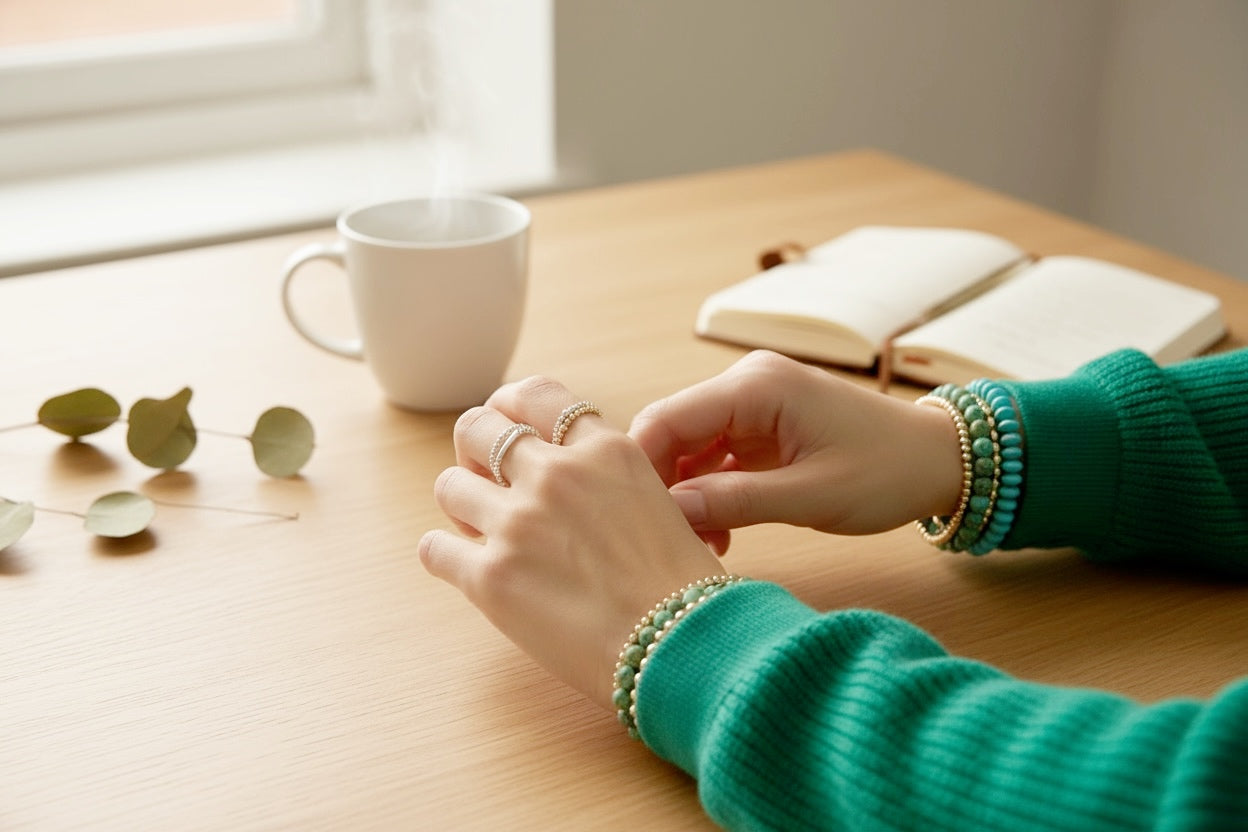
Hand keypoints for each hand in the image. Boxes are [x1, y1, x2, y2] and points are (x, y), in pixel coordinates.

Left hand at [419, 377, 722, 707]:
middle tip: (485, 480)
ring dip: (460, 506)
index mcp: (606, 451)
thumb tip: (579, 487)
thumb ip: (611, 482)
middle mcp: (557, 474)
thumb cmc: (685, 590)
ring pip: (449, 485)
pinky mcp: (491, 577)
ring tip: (478, 531)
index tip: (504, 426)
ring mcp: (519, 523)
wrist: (681, 647)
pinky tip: (462, 567)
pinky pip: (434, 549)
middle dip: (473, 449)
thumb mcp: (661, 504)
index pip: (536, 395)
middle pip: (478, 427)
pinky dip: (443, 555)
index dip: (509, 407)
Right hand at [629, 351, 961, 552]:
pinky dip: (709, 493)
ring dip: (686, 496)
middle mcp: (746, 383)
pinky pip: (714, 456)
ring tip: (703, 545)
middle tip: (669, 541)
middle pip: (671, 431)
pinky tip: (719, 533)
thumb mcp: (811, 496)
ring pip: (689, 448)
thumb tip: (669, 515)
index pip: (667, 418)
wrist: (940, 461)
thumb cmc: (888, 471)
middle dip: (663, 487)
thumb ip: (735, 502)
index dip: (643, 468)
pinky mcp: (761, 426)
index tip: (637, 520)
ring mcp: (752, 404)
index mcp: (756, 385)